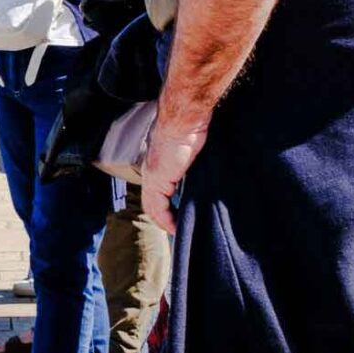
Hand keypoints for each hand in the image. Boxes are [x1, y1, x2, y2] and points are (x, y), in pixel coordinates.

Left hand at [138, 116, 206, 235]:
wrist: (184, 121)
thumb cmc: (190, 130)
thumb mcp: (192, 152)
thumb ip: (191, 165)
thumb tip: (201, 174)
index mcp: (159, 165)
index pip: (157, 192)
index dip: (165, 207)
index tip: (178, 218)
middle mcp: (152, 172)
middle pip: (153, 202)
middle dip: (164, 217)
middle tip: (178, 229)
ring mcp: (152, 177)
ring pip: (153, 207)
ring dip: (164, 220)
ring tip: (178, 231)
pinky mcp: (157, 181)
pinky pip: (157, 208)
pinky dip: (165, 220)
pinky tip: (175, 228)